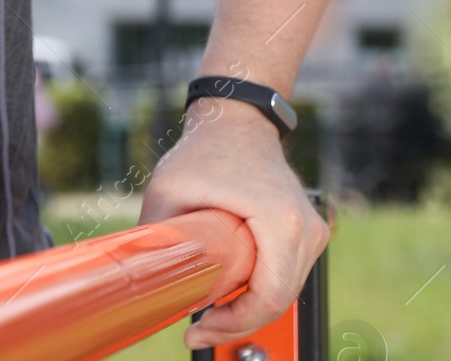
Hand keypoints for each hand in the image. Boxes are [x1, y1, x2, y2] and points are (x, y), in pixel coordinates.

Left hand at [138, 97, 329, 350]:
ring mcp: (312, 231)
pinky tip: (229, 293)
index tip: (199, 329)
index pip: (268, 297)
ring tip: (209, 314)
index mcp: (281, 221)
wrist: (236, 121)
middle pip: (279, 300)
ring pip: (284, 292)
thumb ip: (155, 237)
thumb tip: (139, 280)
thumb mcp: (166, 192)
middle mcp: (306, 229)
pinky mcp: (305, 233)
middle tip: (198, 329)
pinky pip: (285, 275)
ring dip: (248, 308)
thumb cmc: (205, 150)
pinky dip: (258, 290)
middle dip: (238, 322)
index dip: (234, 323)